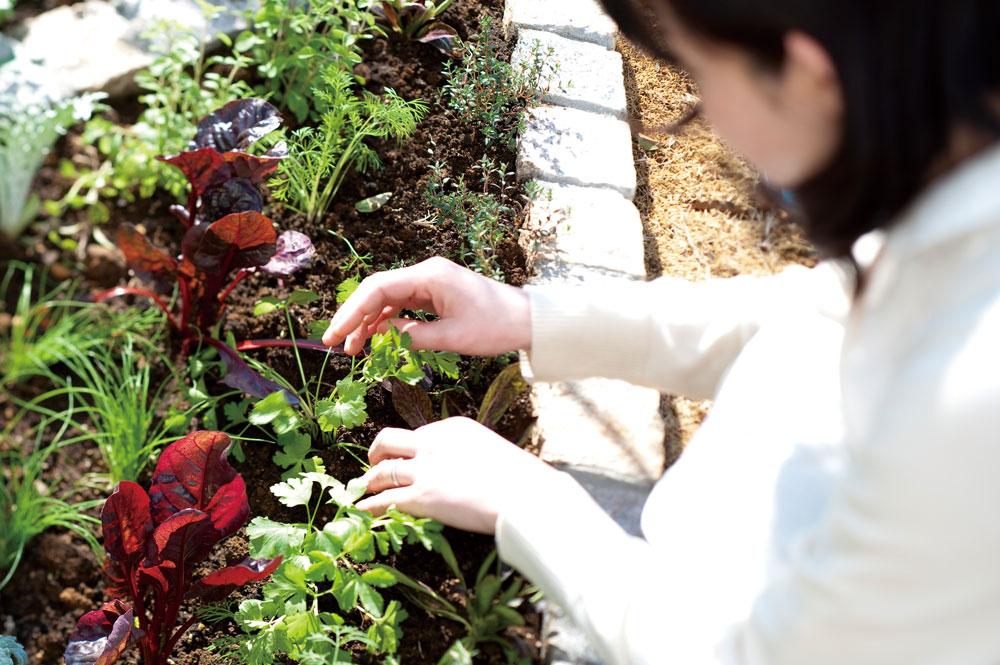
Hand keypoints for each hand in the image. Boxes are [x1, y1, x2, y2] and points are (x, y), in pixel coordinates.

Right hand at [322, 256, 530, 355]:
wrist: (527, 320)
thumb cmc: (496, 326)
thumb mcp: (452, 338)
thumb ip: (413, 336)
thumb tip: (382, 335)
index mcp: (430, 276)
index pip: (378, 289)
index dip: (352, 312)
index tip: (335, 334)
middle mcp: (426, 273)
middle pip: (377, 291)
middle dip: (354, 317)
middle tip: (335, 343)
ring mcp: (430, 282)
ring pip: (387, 298)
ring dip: (368, 322)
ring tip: (353, 348)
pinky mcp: (435, 293)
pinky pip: (402, 304)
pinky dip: (387, 321)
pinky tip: (376, 339)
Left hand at [356, 418, 558, 533]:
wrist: (523, 495)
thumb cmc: (519, 477)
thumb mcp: (491, 450)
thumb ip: (469, 454)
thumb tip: (463, 469)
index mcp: (452, 427)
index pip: (420, 433)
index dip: (410, 448)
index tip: (407, 458)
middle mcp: (432, 443)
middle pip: (389, 440)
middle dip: (377, 453)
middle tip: (375, 465)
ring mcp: (424, 469)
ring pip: (382, 471)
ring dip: (369, 482)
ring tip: (363, 490)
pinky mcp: (420, 497)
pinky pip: (384, 499)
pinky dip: (370, 505)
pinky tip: (364, 511)